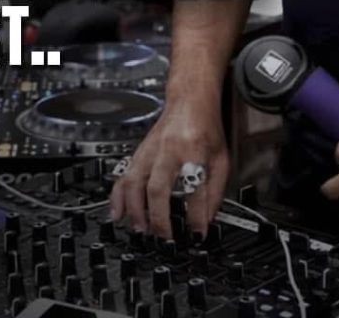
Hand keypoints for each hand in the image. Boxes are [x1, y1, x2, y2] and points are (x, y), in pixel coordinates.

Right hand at [109, 98, 229, 238]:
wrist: (190, 100)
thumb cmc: (206, 127)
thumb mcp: (221, 158)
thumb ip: (215, 191)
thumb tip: (206, 221)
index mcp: (194, 149)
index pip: (195, 189)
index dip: (197, 216)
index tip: (197, 235)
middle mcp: (169, 148)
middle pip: (158, 187)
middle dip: (159, 217)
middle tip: (164, 238)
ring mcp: (150, 149)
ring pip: (135, 181)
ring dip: (135, 210)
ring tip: (140, 230)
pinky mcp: (140, 151)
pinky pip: (123, 174)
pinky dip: (118, 195)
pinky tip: (116, 212)